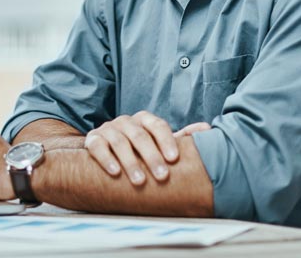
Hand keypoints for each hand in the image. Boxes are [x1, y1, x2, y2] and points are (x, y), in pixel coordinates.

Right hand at [84, 111, 209, 185]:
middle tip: (161, 176)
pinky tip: (115, 173)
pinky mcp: (93, 140)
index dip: (166, 141)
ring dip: (130, 162)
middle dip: (151, 156)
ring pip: (119, 142)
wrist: (104, 149)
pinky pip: (98, 147)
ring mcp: (108, 129)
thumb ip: (181, 137)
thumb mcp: (159, 143)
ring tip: (139, 181)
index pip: (157, 125)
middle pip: (139, 135)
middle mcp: (126, 122)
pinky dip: (106, 159)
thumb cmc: (138, 149)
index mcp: (144, 120)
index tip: (174, 159)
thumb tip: (207, 129)